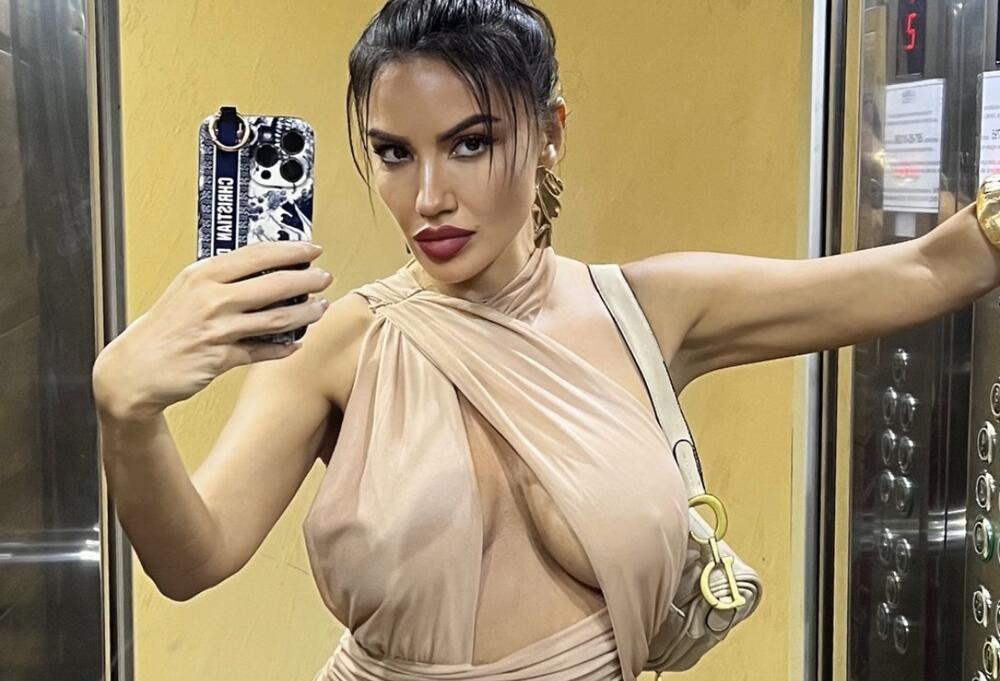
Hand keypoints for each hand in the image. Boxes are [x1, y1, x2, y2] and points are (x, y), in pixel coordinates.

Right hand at [92, 241, 332, 420]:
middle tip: (324, 278)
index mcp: (202, 275)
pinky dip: (283, 348)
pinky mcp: (220, 358)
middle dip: (307, 280)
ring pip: (275, 318)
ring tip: (320, 308)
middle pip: (274, 284)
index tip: (312, 249)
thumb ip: (221, 279)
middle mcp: (211, 298)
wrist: (134, 368)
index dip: (290, 251)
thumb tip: (263, 269)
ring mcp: (217, 329)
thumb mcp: (186, 290)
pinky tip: (296, 344)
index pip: (256, 255)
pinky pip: (262, 351)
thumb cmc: (162, 328)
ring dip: (305, 313)